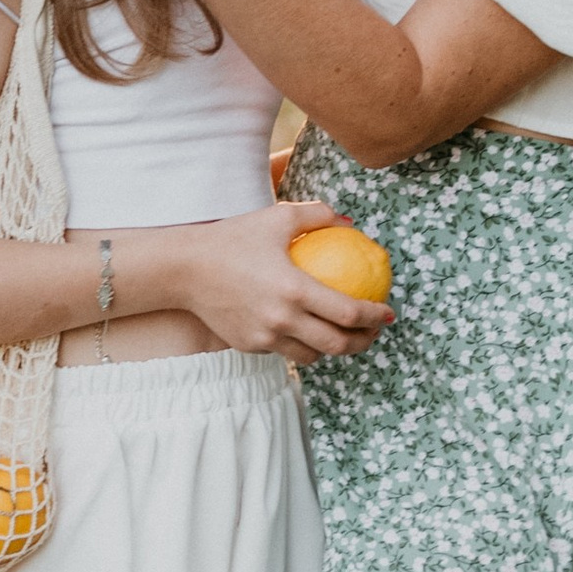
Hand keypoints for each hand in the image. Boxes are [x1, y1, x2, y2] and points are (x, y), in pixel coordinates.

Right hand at [173, 201, 393, 362]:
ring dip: (334, 349)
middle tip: (373, 331)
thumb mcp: (277, 216)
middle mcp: (282, 320)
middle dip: (364, 342)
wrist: (184, 268)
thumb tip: (350, 221)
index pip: (349, 313)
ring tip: (343, 335)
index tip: (388, 312)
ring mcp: (265, 337)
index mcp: (295, 290)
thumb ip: (318, 215)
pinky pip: (285, 351)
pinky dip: (301, 344)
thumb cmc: (233, 237)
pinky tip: (307, 332)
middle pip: (338, 344)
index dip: (375, 316)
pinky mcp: (250, 345)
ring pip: (313, 356)